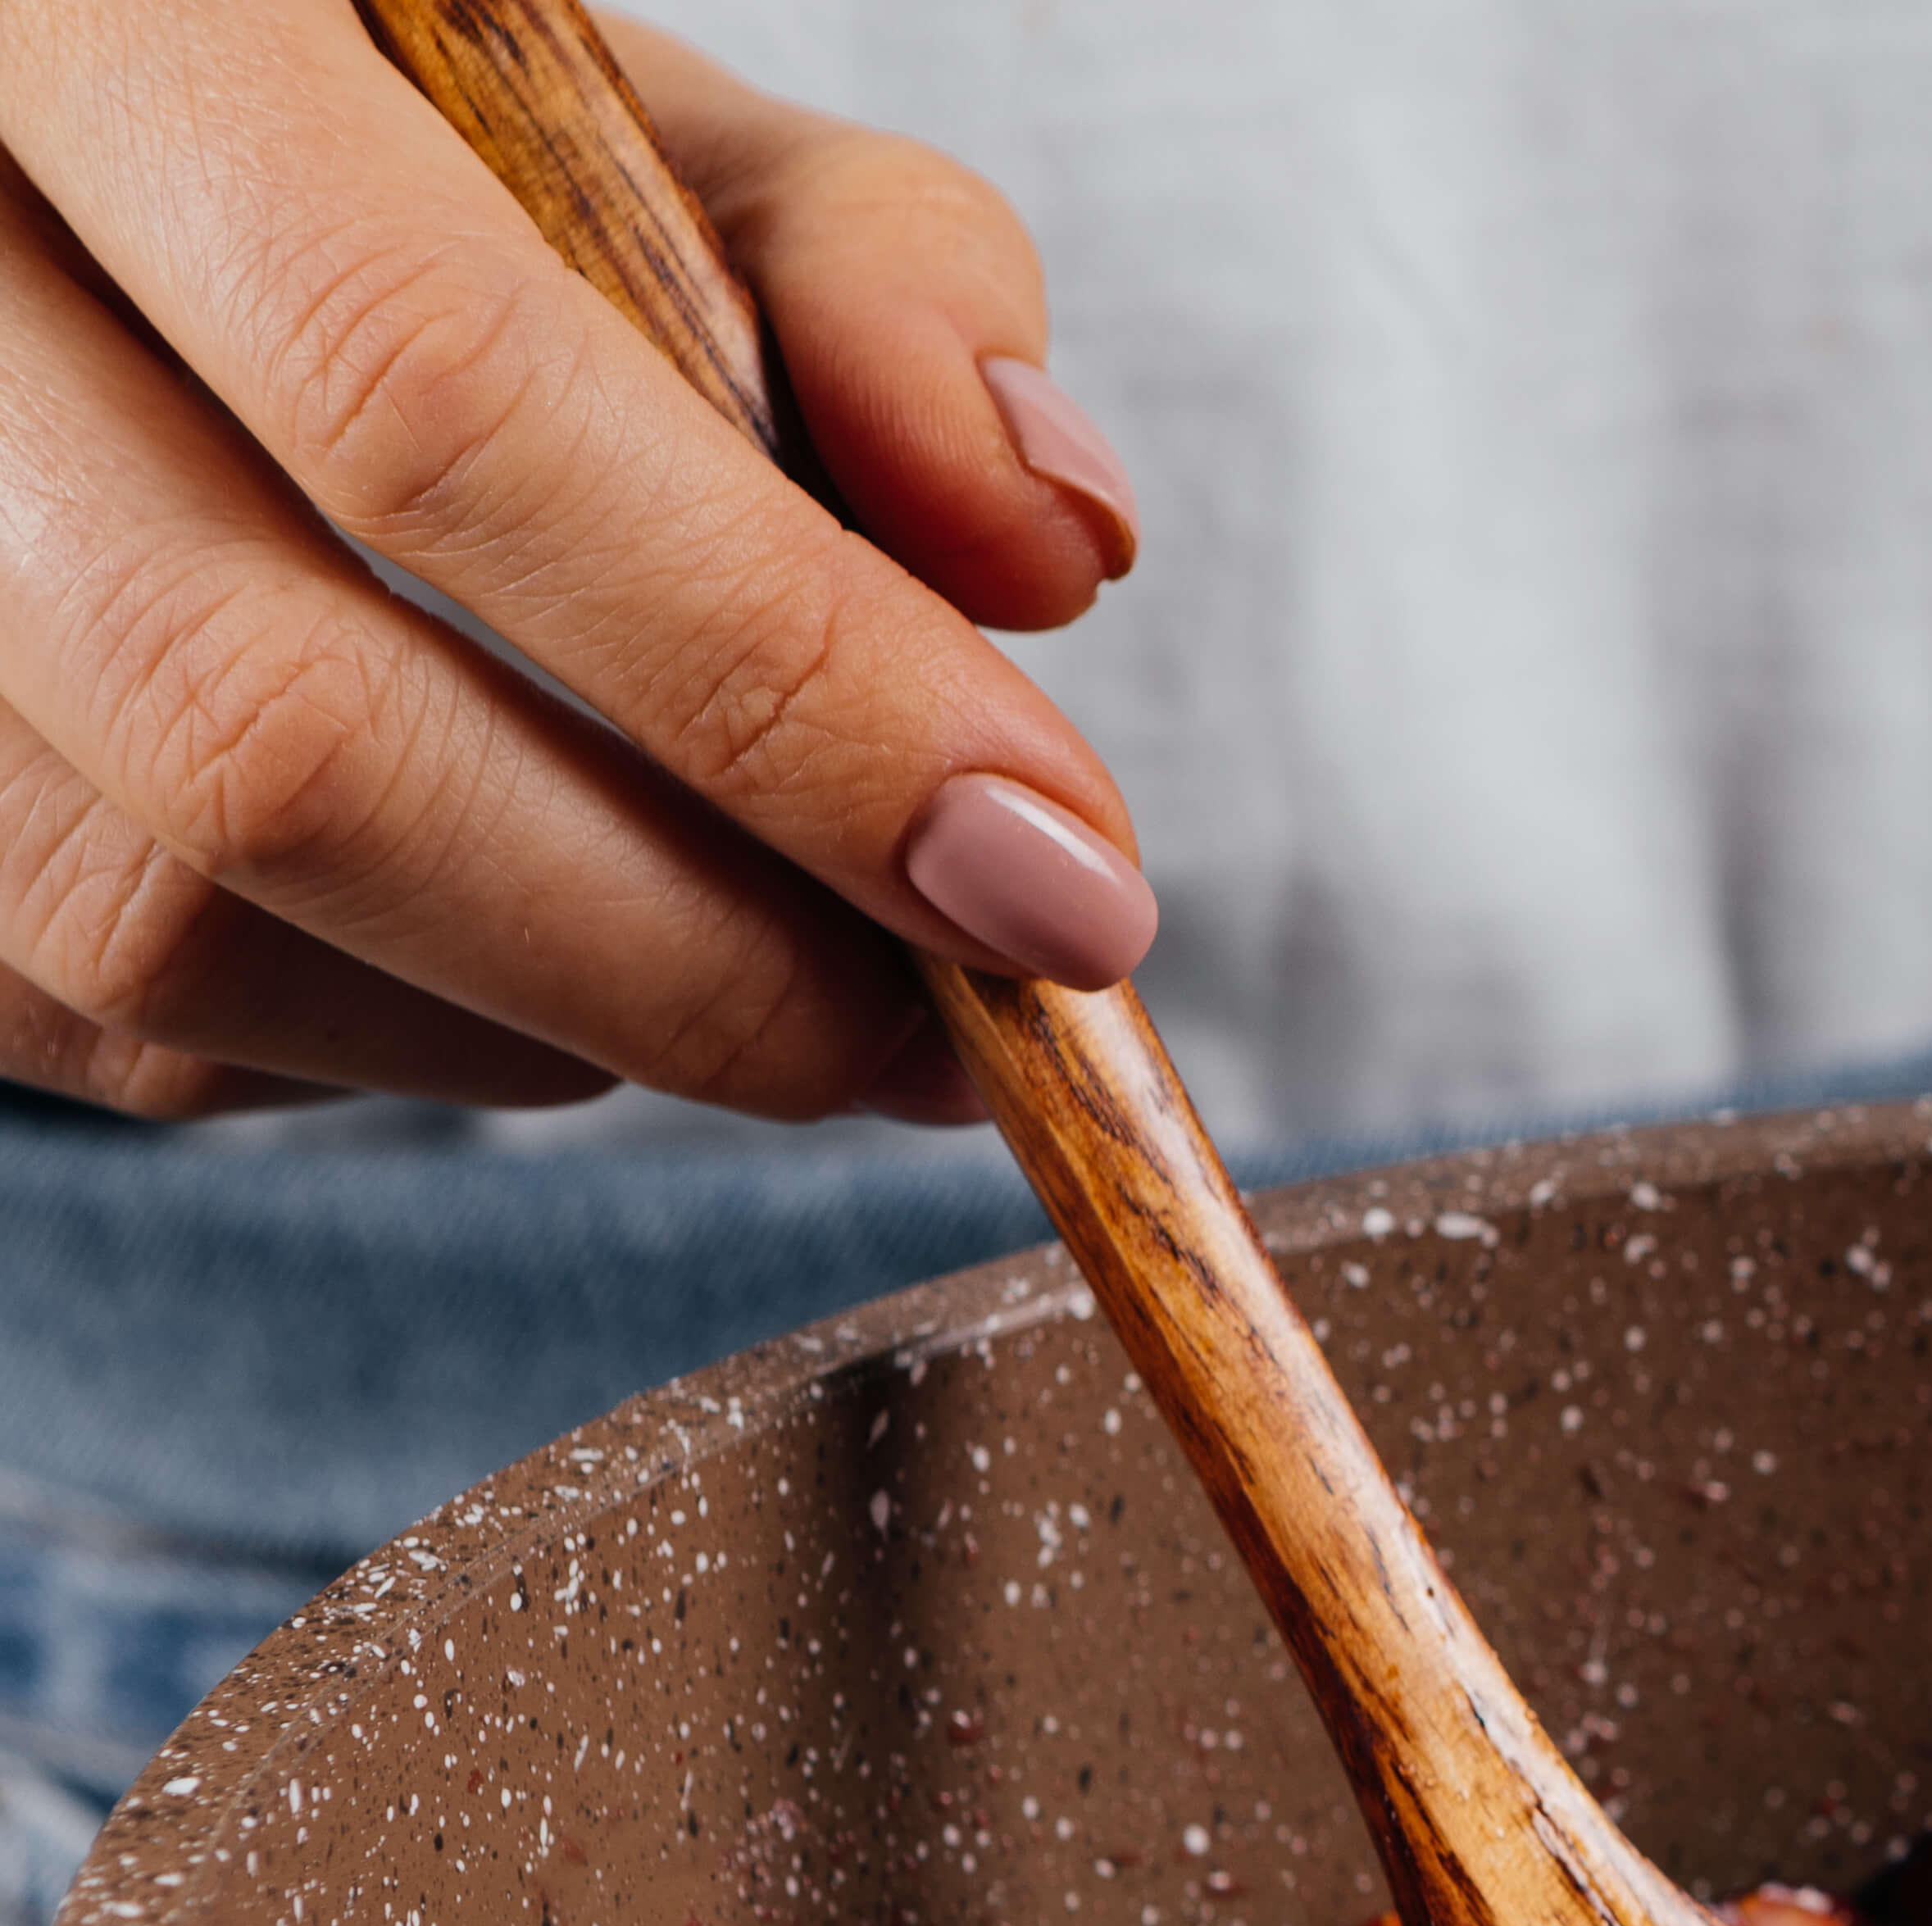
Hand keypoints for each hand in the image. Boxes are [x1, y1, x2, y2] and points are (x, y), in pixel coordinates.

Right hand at [0, 2, 1149, 1122]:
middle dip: (696, 953)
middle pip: (274, 730)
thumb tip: (1053, 547)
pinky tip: (544, 951)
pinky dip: (395, 1039)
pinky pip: (109, 1021)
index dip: (777, 675)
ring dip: (560, 1028)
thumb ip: (870, 280)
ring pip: (172, 927)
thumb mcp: (611, 114)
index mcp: (101, 26)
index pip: (429, 393)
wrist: (71, 190)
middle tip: (967, 1028)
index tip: (1053, 874)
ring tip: (793, 988)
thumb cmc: (375, 143)